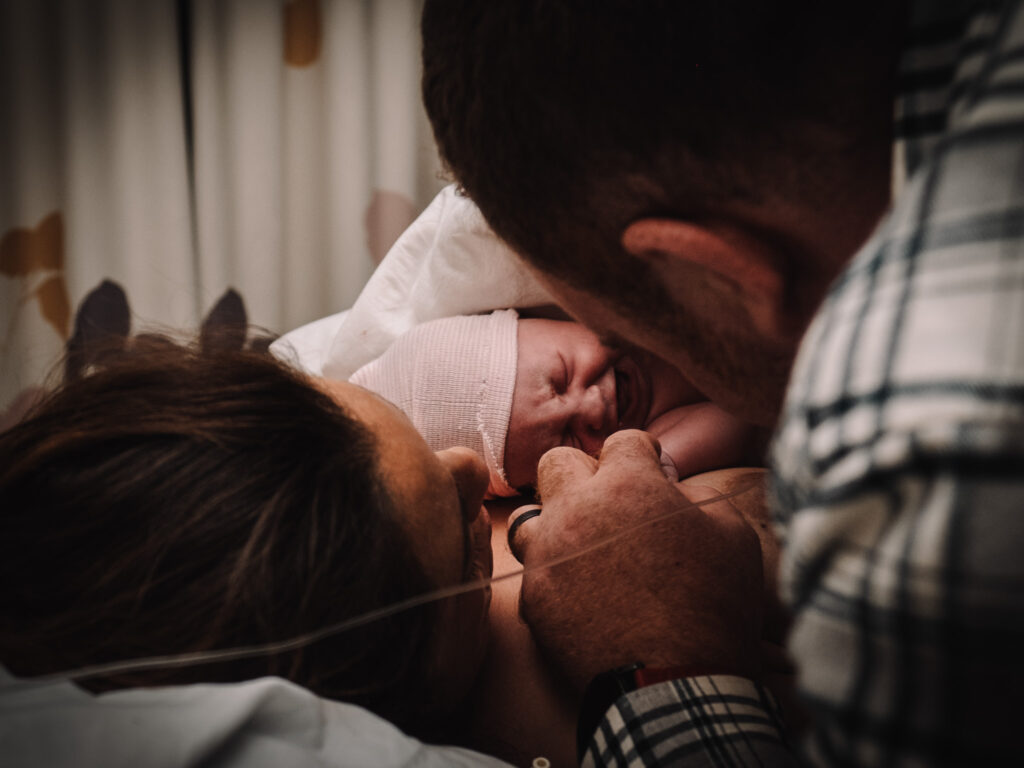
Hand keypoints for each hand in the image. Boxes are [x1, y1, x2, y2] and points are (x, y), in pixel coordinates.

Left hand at [508, 430, 764, 690]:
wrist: (677, 681)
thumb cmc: (714, 605)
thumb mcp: (732, 535)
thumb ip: (697, 497)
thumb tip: (673, 493)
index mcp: (628, 484)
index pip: (623, 440)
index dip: (643, 455)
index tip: (653, 473)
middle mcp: (576, 509)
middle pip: (558, 463)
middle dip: (584, 474)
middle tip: (611, 504)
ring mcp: (547, 554)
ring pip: (530, 516)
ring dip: (557, 525)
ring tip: (585, 549)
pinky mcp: (533, 597)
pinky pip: (534, 572)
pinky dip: (555, 577)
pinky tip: (581, 595)